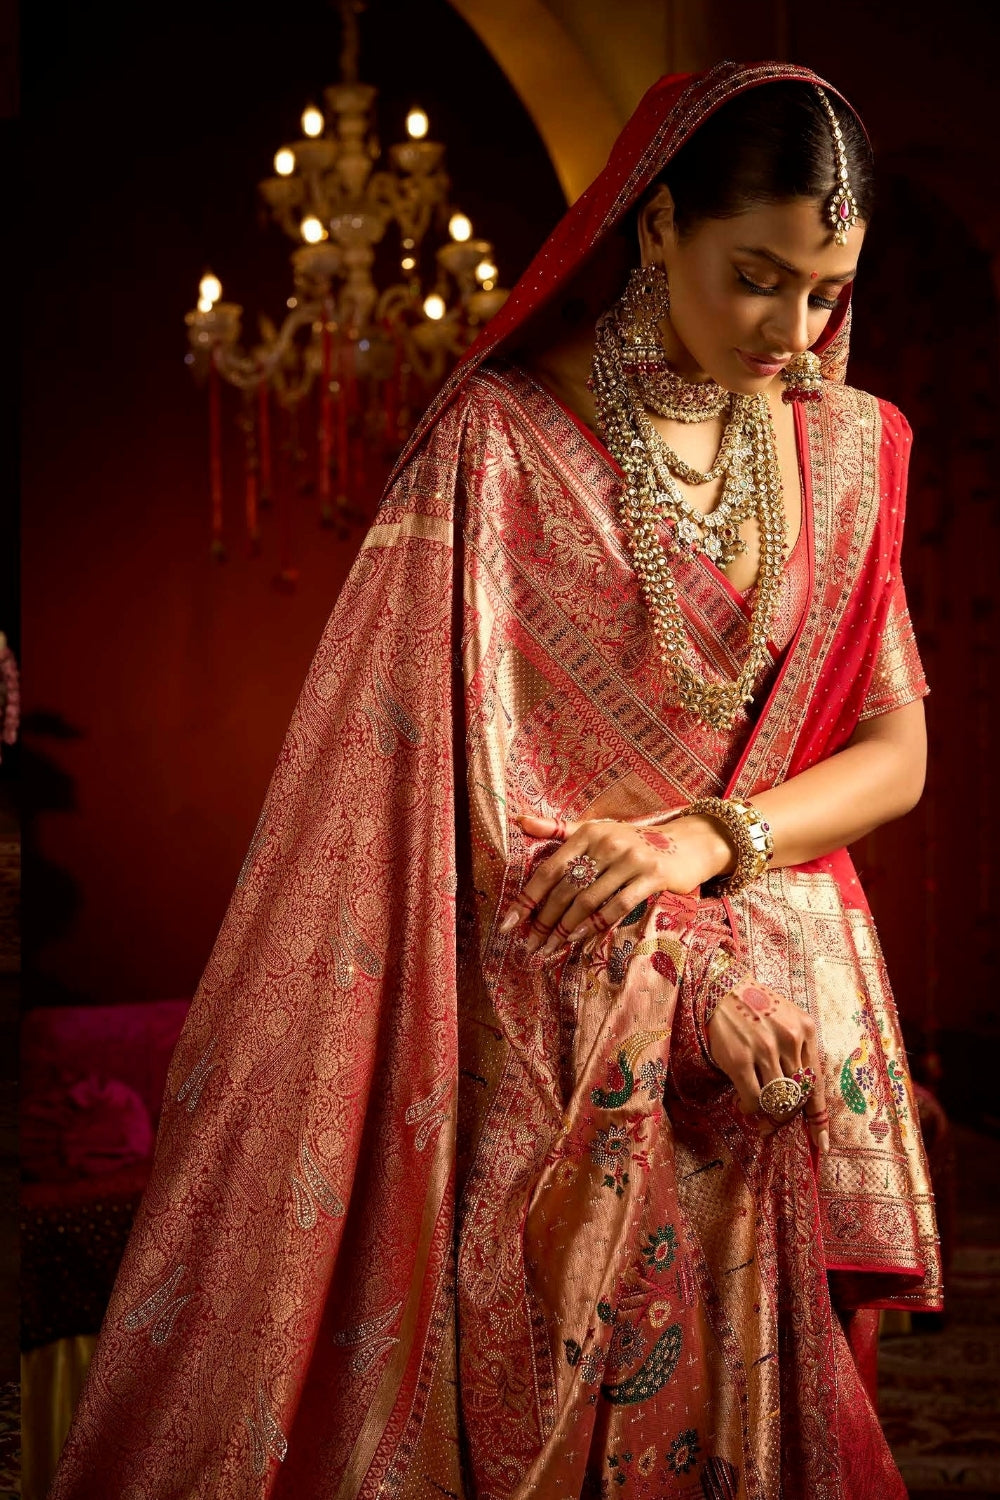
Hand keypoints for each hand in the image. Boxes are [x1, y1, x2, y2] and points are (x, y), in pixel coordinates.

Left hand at [498, 811, 733, 955]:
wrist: (687, 843)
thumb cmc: (633, 841)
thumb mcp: (596, 831)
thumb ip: (556, 829)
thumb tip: (517, 819)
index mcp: (588, 832)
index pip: (550, 869)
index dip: (527, 898)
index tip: (509, 924)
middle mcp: (607, 843)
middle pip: (566, 889)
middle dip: (544, 921)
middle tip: (530, 945)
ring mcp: (631, 859)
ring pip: (588, 900)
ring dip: (565, 928)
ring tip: (551, 948)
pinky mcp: (653, 876)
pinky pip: (617, 906)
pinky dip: (595, 926)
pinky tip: (579, 940)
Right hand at [706, 982, 829, 1151]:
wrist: (722, 988)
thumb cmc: (756, 1006)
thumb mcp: (786, 1019)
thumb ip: (798, 1049)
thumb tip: (799, 1094)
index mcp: (806, 1029)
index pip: (816, 1081)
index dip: (818, 1116)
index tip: (821, 1143)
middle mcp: (789, 1039)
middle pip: (797, 1094)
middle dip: (788, 1115)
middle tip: (777, 1122)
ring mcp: (764, 1049)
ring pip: (777, 1099)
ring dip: (770, 1114)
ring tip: (761, 1114)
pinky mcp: (739, 1058)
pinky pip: (753, 1098)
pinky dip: (751, 1108)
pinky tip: (745, 1103)